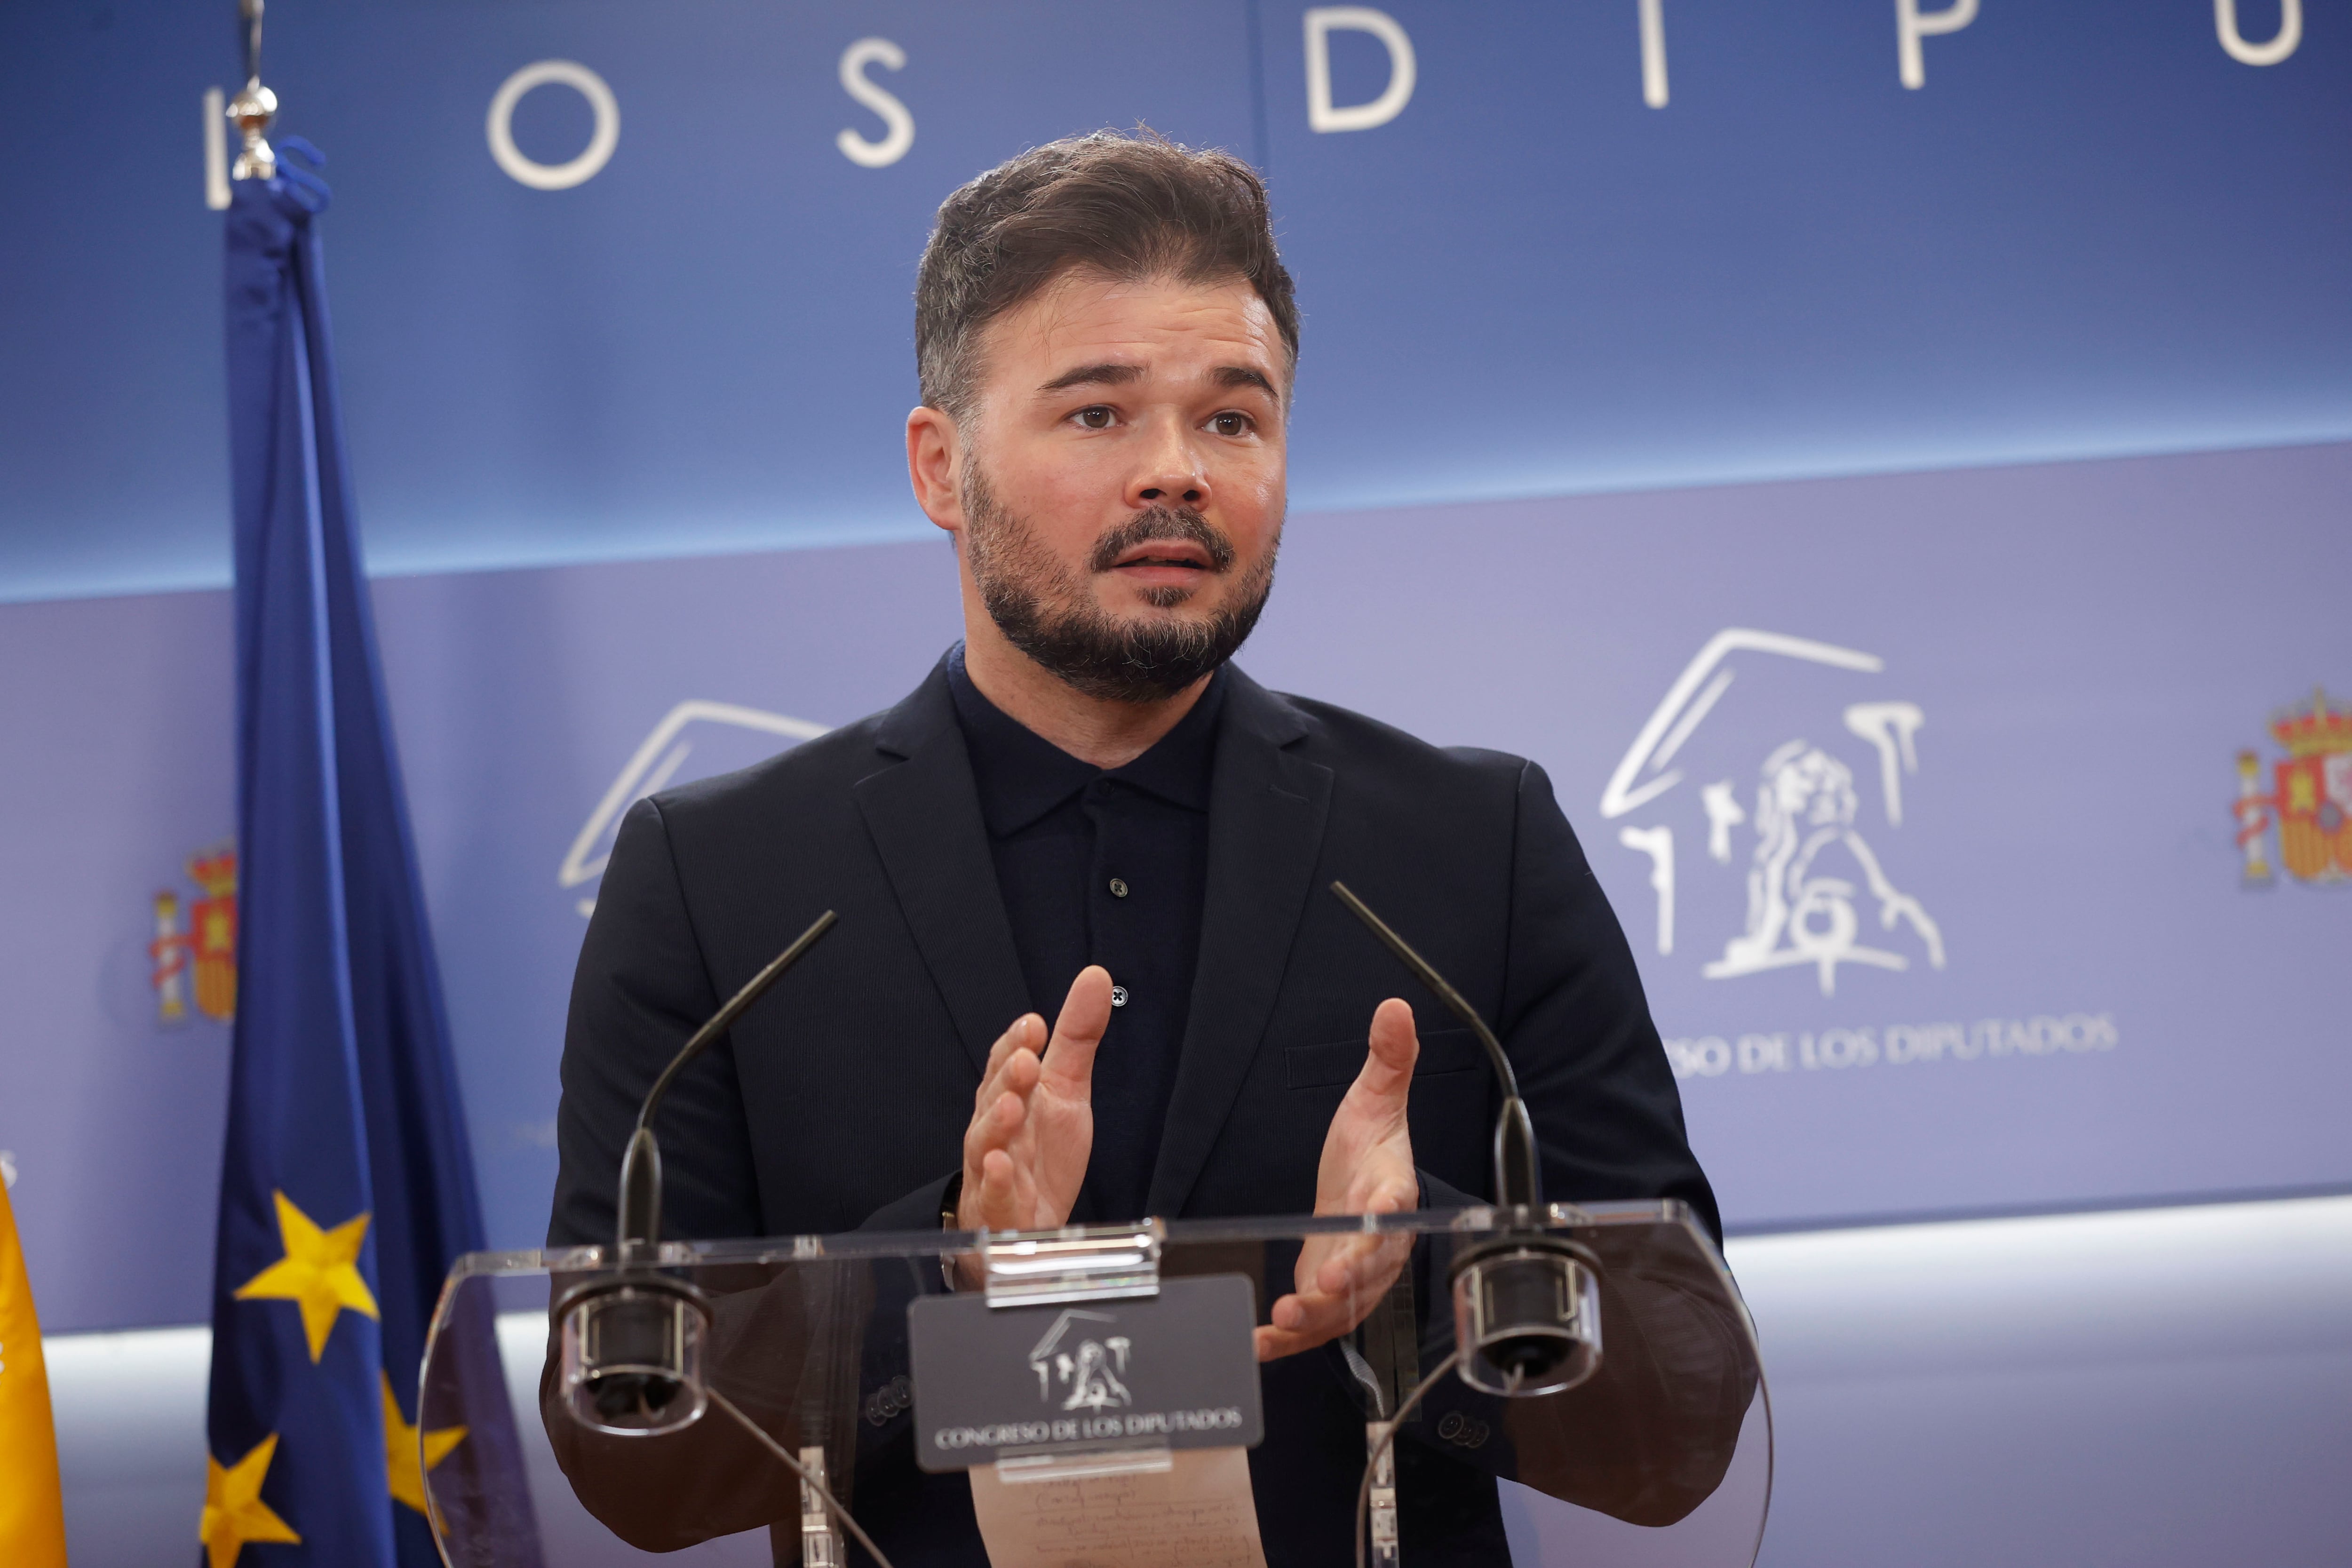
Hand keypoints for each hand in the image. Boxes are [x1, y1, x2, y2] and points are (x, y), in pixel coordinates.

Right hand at [955, 966, 1111, 1235]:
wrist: (1028, 1220)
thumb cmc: (1041, 1153)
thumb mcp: (1067, 1090)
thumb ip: (1077, 1037)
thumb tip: (1095, 976)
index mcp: (1010, 1097)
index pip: (1005, 1064)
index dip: (1015, 1044)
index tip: (1034, 1024)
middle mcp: (995, 1129)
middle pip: (994, 1099)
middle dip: (1008, 1079)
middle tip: (1026, 1060)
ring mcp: (991, 1170)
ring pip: (986, 1144)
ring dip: (997, 1124)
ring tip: (1013, 1105)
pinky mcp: (997, 1211)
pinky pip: (992, 1196)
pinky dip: (995, 1182)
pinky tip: (1002, 1166)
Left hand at [1255, 997, 1420, 1360]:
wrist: (1362, 1187)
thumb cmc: (1370, 1147)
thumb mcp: (1375, 1102)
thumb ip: (1388, 1061)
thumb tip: (1396, 1009)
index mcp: (1392, 1192)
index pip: (1392, 1210)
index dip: (1378, 1230)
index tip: (1359, 1240)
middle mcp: (1379, 1243)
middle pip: (1369, 1272)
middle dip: (1343, 1289)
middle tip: (1311, 1298)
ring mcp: (1355, 1276)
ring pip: (1343, 1307)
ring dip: (1314, 1322)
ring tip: (1279, 1324)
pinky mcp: (1329, 1294)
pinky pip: (1316, 1324)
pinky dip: (1289, 1339)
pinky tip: (1257, 1343)